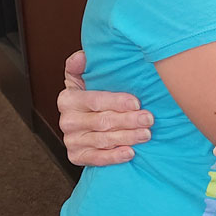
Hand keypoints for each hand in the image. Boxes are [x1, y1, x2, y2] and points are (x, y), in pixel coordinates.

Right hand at [57, 50, 153, 165]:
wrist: (81, 124)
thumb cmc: (89, 96)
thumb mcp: (82, 78)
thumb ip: (80, 65)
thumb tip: (82, 56)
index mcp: (67, 99)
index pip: (95, 100)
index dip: (116, 101)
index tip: (136, 102)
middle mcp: (67, 121)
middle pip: (102, 121)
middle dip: (128, 120)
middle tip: (148, 119)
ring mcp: (71, 140)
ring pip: (102, 140)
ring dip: (127, 137)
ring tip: (146, 134)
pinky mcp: (76, 156)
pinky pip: (96, 159)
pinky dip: (114, 157)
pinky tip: (130, 152)